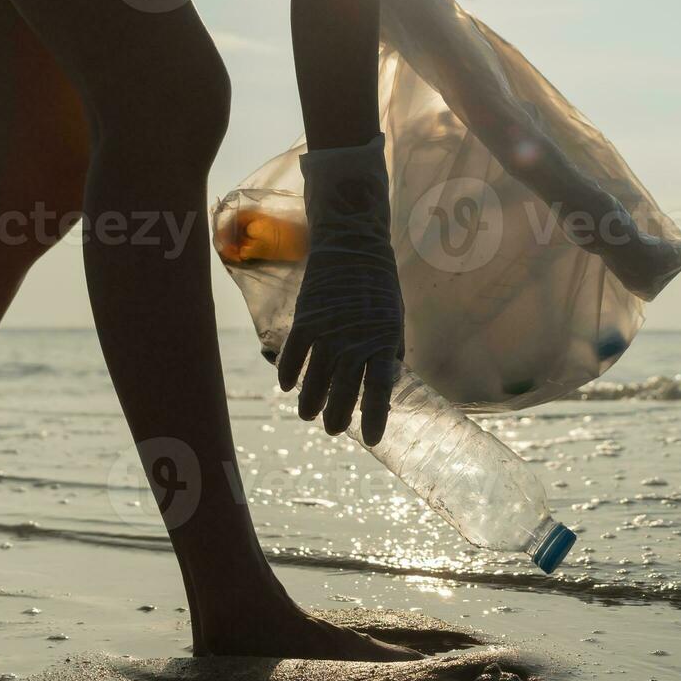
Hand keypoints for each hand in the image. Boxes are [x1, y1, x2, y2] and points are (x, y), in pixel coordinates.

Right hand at [276, 136, 403, 444]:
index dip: (374, 417)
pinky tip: (288, 386)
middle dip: (337, 415)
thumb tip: (387, 379)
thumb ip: (390, 349)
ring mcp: (328, 330)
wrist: (353, 241)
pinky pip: (293, 354)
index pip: (378, 389)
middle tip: (333, 430)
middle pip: (343, 390)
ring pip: (314, 378)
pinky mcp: (306, 317)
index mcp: (382, 341)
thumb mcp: (393, 316)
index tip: (371, 439)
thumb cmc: (378, 282)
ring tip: (308, 416)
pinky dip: (289, 372)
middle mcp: (354, 340)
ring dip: (309, 401)